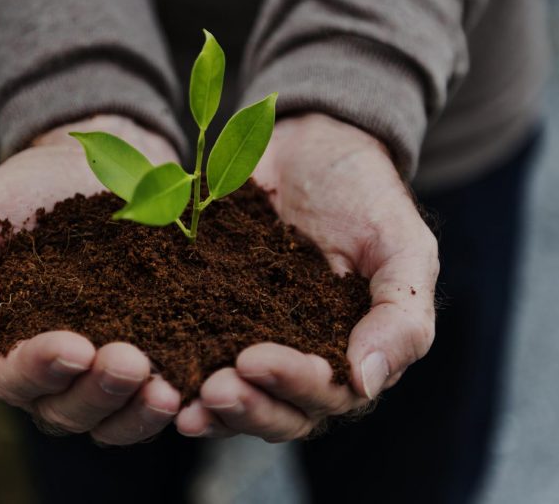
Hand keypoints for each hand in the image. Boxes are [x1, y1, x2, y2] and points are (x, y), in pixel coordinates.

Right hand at [0, 115, 183, 444]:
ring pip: (111, 419)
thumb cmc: (14, 197)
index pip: (11, 378)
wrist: (85, 166)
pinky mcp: (148, 356)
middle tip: (131, 363)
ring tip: (165, 390)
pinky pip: (153, 401)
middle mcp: (48, 376)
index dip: (41, 369)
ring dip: (136, 410)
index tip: (75, 346)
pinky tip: (190, 389)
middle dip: (97, 392)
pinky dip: (168, 404)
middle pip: (65, 411)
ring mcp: (99, 372)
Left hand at [176, 113, 438, 440]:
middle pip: (277, 412)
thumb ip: (401, 317)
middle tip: (214, 389)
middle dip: (247, 407)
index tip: (254, 359)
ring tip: (180, 401)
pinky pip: (195, 356)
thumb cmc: (367, 197)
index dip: (292, 385)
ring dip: (211, 408)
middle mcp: (300, 360)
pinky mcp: (212, 317)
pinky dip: (178, 374)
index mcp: (350, 354)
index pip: (327, 394)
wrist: (312, 145)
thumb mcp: (403, 248)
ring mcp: (253, 341)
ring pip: (236, 398)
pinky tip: (155, 376)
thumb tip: (366, 383)